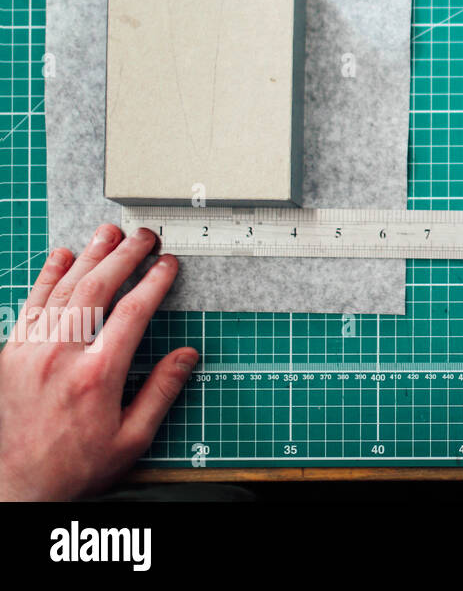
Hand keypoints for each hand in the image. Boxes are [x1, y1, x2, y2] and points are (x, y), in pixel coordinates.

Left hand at [0, 225, 197, 500]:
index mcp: (98, 375)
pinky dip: (46, 276)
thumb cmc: (77, 467)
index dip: (154, 282)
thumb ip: (161, 391)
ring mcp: (30, 352)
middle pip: (97, 289)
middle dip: (124, 256)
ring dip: (88, 256)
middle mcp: (61, 356)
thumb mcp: (132, 438)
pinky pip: (31, 305)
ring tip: (108, 233)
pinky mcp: (10, 355)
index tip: (169, 264)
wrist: (18, 486)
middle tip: (144, 236)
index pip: (133, 311)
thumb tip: (188, 355)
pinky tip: (61, 256)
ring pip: (62, 290)